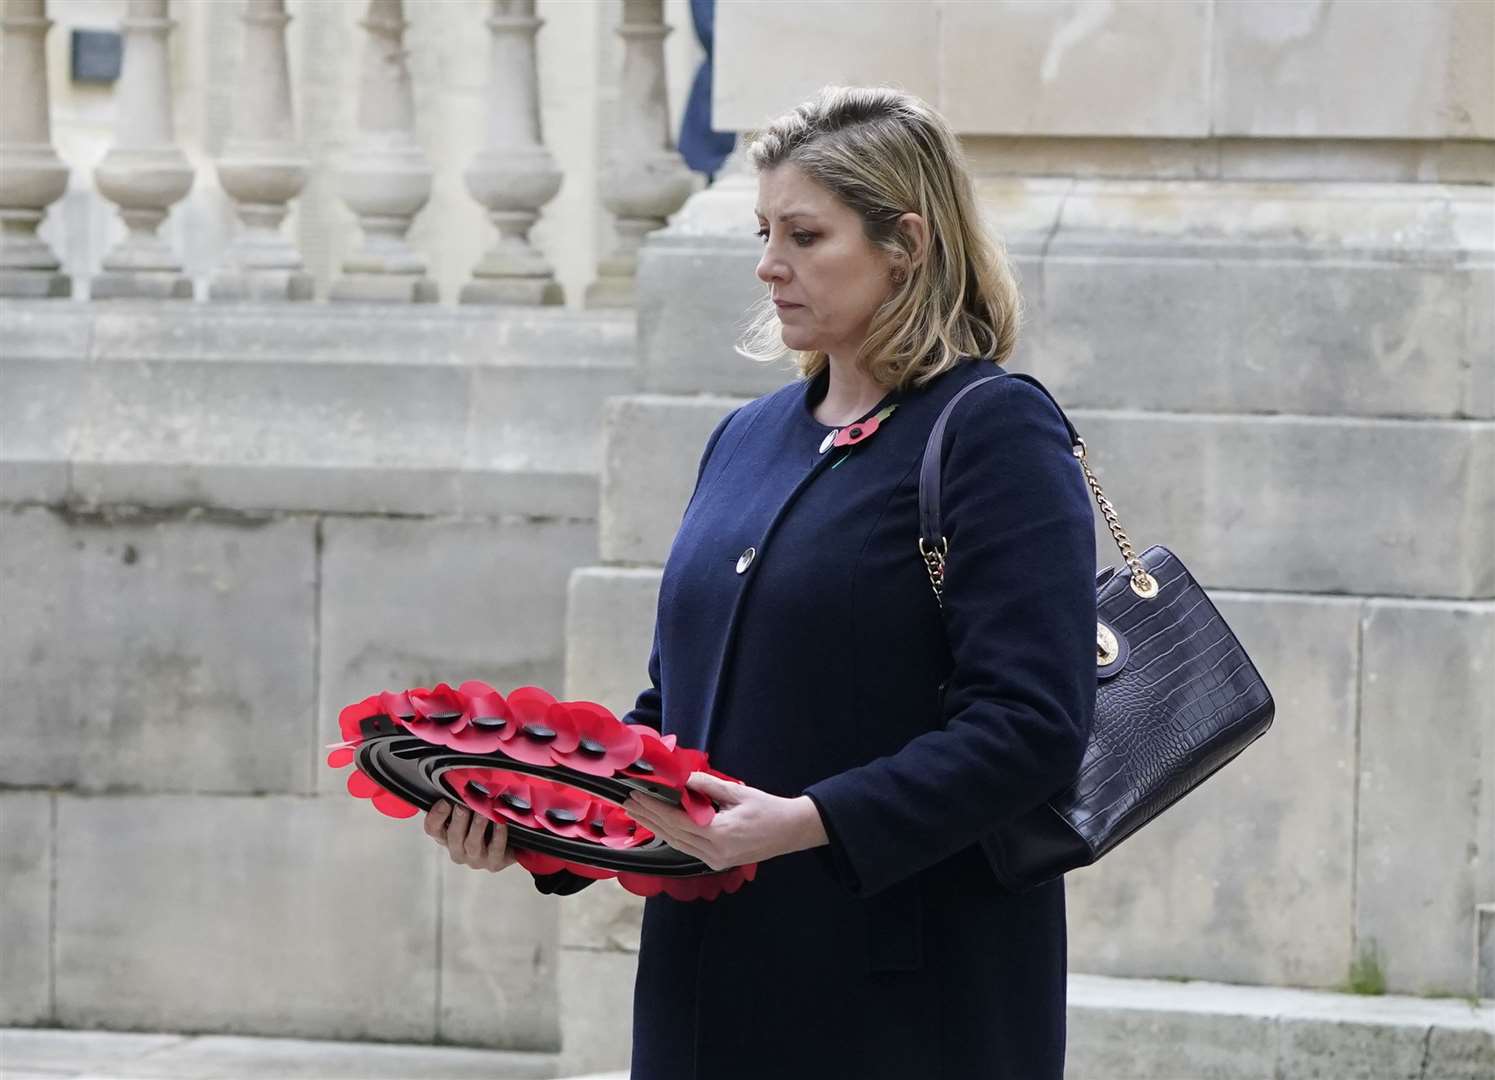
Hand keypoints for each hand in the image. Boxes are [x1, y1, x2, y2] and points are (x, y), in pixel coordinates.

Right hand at [423, 799, 517, 872]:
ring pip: (472, 844)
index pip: (432, 828)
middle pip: (452, 836)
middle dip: (458, 820)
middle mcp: (458, 850)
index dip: (436, 815)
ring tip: (482, 812)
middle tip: (462, 806)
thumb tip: (458, 785)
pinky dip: (498, 833)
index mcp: (447, 836)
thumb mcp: (470, 813)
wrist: (509, 847)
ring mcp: (475, 858)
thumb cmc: (486, 827)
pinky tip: (501, 822)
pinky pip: (495, 848)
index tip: (444, 801)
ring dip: (477, 826)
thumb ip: (461, 803)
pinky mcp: (493, 863)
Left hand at [623, 773, 828, 871]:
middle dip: (648, 817)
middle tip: (627, 800)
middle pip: (672, 834)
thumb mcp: (738, 792)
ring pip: (677, 843)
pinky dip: (670, 835)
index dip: (654, 807)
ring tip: (636, 812)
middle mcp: (714, 853)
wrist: (791, 831)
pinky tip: (658, 825)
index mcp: (720, 835)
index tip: (637, 793)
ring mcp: (714, 861)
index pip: (677, 820)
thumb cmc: (768, 809)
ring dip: (655, 827)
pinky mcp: (716, 861)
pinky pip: (687, 848)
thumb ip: (708, 786)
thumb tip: (682, 778)